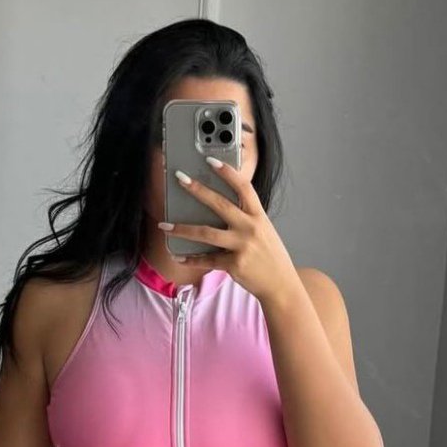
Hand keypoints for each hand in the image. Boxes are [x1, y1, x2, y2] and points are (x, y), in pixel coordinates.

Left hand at [158, 159, 298, 303]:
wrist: (281, 285)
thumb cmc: (270, 257)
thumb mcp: (264, 231)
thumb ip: (246, 220)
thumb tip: (220, 210)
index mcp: (258, 216)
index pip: (243, 188)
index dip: (228, 172)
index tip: (210, 161)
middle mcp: (250, 228)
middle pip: (220, 204)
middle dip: (198, 190)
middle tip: (179, 178)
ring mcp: (242, 246)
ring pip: (206, 233)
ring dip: (182, 229)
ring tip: (165, 226)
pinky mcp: (234, 265)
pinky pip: (208, 260)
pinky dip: (192, 259)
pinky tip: (179, 257)